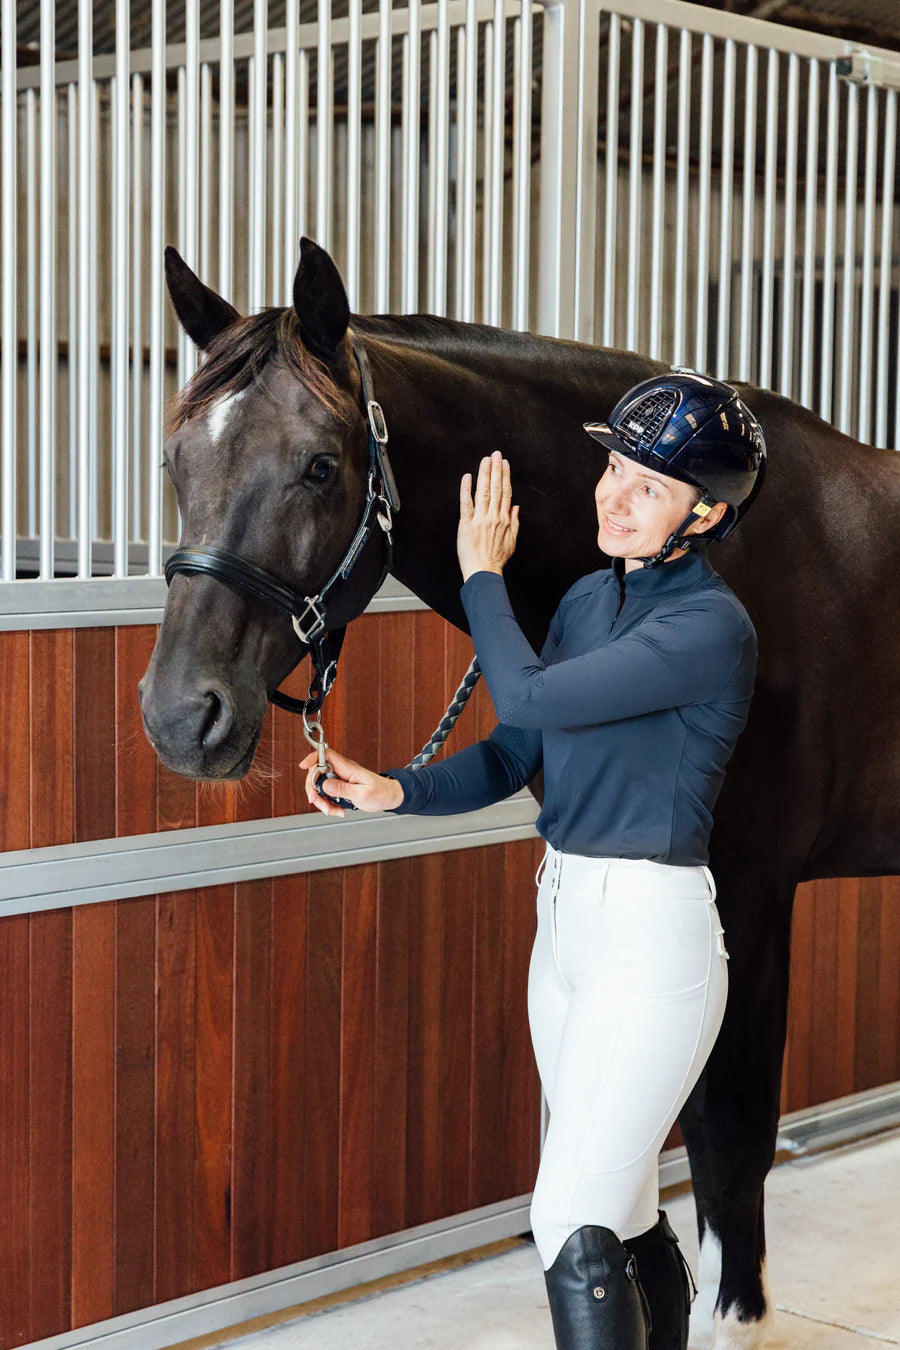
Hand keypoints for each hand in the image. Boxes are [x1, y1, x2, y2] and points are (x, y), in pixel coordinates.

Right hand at [300, 747, 403, 817]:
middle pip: (317, 773)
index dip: (312, 757)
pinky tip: (337, 811)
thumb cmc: (380, 793)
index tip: (303, 766)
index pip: (326, 755)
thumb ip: (343, 789)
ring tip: (333, 811)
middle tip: (318, 803)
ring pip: (320, 786)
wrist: (388, 797)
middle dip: (314, 789)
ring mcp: (339, 779)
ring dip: (322, 801)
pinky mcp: (339, 787)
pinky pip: (326, 794)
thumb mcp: (362, 794)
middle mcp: (341, 771)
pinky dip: (328, 804)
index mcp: (347, 768)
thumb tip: (324, 785)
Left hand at [457, 450, 519, 582]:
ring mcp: (480, 519)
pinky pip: (467, 503)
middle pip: (496, 488)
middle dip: (496, 469)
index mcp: (504, 520)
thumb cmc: (496, 560)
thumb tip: (516, 507)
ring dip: (485, 474)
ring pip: (484, 491)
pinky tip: (467, 477)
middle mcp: (494, 516)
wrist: (484, 572)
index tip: (504, 463)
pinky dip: (467, 489)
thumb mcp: (512, 541)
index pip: (506, 493)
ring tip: (486, 460)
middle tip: (495, 454)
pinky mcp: (467, 524)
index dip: (505, 476)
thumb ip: (514, 522)